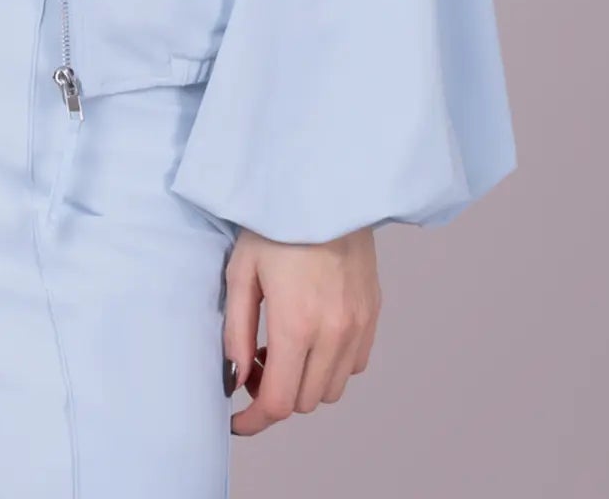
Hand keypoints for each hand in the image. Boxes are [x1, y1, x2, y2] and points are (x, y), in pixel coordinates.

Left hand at [223, 226, 380, 434]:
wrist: (324, 186)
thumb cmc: (275, 223)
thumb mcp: (242, 272)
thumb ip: (237, 331)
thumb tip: (235, 377)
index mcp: (297, 324)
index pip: (279, 402)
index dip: (254, 420)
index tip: (236, 419)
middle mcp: (334, 333)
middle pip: (305, 401)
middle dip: (276, 395)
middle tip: (255, 363)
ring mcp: (359, 325)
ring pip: (332, 389)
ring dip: (305, 382)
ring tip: (284, 347)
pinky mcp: (373, 314)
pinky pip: (354, 364)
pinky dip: (331, 365)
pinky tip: (312, 336)